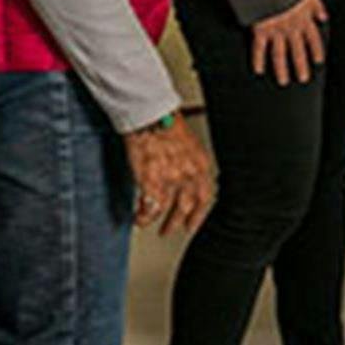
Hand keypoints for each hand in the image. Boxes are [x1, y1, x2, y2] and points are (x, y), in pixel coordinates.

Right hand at [125, 118, 214, 235]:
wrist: (150, 116)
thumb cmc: (166, 124)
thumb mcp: (189, 143)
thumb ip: (190, 163)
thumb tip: (187, 175)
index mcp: (200, 164)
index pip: (205, 196)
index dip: (198, 214)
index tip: (191, 224)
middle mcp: (189, 174)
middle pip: (187, 207)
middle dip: (178, 221)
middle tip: (169, 229)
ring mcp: (171, 180)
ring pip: (168, 210)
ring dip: (160, 222)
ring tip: (150, 224)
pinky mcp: (151, 183)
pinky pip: (150, 209)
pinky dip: (144, 216)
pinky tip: (139, 217)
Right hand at [251, 0, 326, 84]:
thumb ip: (317, 5)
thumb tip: (324, 17)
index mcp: (304, 17)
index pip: (312, 38)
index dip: (316, 50)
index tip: (318, 61)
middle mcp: (292, 27)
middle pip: (297, 50)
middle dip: (301, 65)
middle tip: (303, 79)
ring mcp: (276, 30)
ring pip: (280, 54)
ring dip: (282, 69)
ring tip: (284, 81)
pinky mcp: (261, 29)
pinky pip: (259, 48)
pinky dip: (258, 60)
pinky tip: (258, 70)